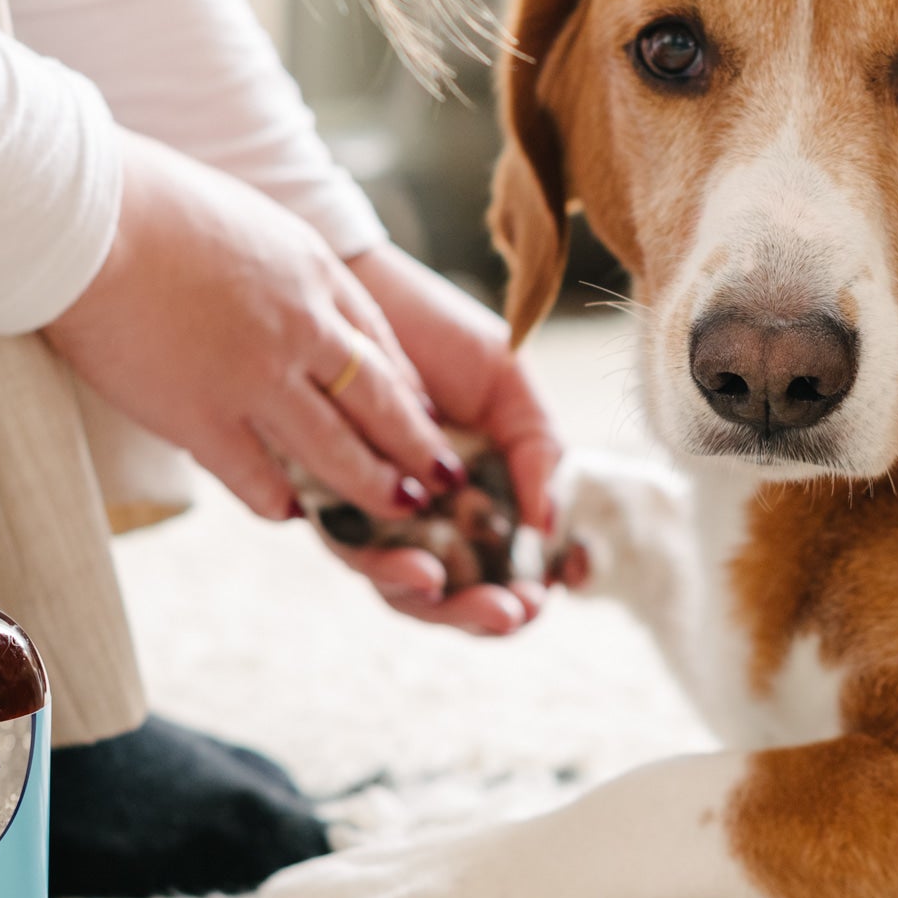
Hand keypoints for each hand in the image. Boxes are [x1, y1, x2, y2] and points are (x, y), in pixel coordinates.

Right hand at [45, 130, 457, 524]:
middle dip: (417, 448)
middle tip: (441, 479)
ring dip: (373, 488)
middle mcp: (302, 329)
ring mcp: (257, 379)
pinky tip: (289, 512)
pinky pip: (260, 478)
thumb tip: (290, 294)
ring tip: (396, 509)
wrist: (85, 217)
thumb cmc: (149, 203)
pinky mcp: (203, 418)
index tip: (425, 416)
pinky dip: (280, 501)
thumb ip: (280, 267)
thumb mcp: (250, 220)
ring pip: (339, 452)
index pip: (381, 343)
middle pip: (380, 403)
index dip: (408, 388)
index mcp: (314, 274)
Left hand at [337, 243, 563, 635]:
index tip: (572, 576)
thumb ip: (536, 452)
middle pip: (464, 589)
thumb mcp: (508, 387)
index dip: (545, 577)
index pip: (518, 557)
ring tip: (483, 604)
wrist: (358, 287)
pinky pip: (356, 553)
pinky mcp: (325, 504)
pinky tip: (426, 569)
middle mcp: (431, 514)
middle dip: (494, 611)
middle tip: (521, 611)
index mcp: (484, 492)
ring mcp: (379, 514)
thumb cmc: (437, 332)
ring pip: (410, 590)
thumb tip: (548, 526)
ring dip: (448, 606)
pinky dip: (393, 570)